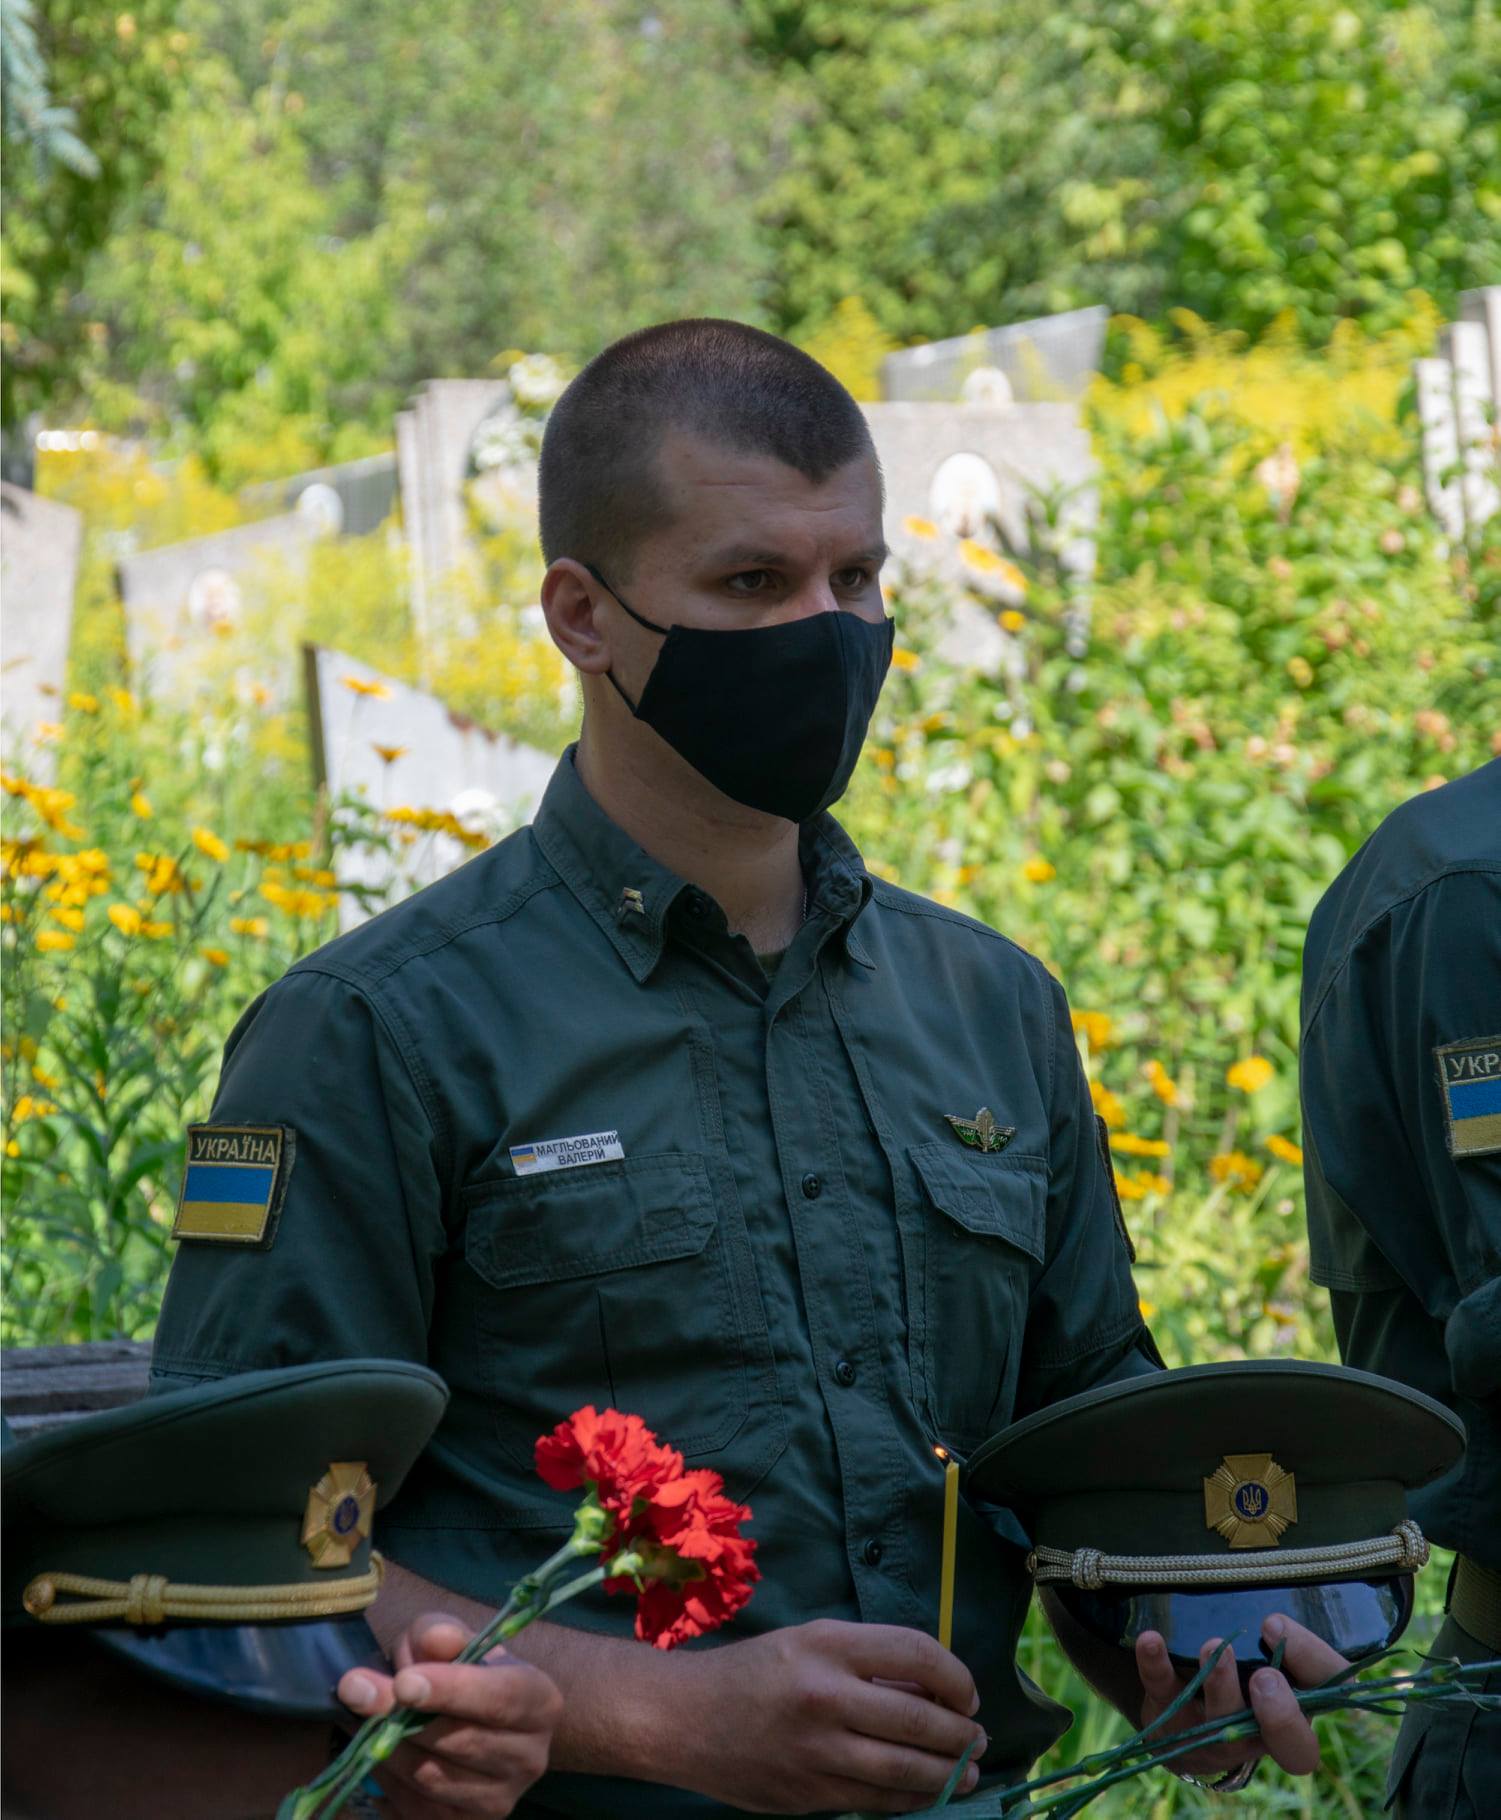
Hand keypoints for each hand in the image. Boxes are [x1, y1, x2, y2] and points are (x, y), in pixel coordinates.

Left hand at [339, 1612, 563, 1816]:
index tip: (403, 1682)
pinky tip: (375, 1751)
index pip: (498, 1699)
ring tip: (360, 1716)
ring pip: (432, 1779)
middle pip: (460, 1743)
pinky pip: (416, 1810)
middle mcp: (529, 1758)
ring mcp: (499, 1800)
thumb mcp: (456, 1639)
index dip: (450, 1690)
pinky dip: (387, 1780)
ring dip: (387, 1748)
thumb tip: (432, 1643)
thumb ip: (442, 1634)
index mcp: (540, 1702)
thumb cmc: (467, 1670)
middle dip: (401, 1717)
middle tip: (353, 1689)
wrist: (475, 1720)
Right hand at [675, 1619, 985, 1814]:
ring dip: (948, 1772)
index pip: (915, 1654)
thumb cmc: (753, 1672)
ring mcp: (816, 1752)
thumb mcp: (809, 1642)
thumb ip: (867, 1662)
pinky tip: (929, 1792)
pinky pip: (877, 1802)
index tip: (967, 1693)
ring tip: (968, 1768)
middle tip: (979, 1737)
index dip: (955, 1676)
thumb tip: (933, 1688)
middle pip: (918, 1718)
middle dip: (961, 1733)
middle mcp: (824, 1696)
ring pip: (904, 1770)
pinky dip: (912, 1799)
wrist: (685, 1718)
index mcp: (826, 1645)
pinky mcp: (808, 1796)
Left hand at [1134, 1613, 1347, 1781]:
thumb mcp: (1271, 1655)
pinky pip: (1166, 1700)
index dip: (1313, 1663)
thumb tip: (1272, 1618)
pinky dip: (1157, 1668)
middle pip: (1293, 1745)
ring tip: (1214, 1646)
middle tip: (1264, 1675)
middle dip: (1281, 1715)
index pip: (1330, 1693)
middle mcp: (1266, 1733)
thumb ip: (1284, 1639)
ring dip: (1221, 1684)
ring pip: (1226, 1726)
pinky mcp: (1174, 1727)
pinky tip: (1152, 1640)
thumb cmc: (1243, 1675)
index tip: (1275, 1623)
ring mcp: (1219, 1738)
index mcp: (1301, 1709)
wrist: (1189, 1721)